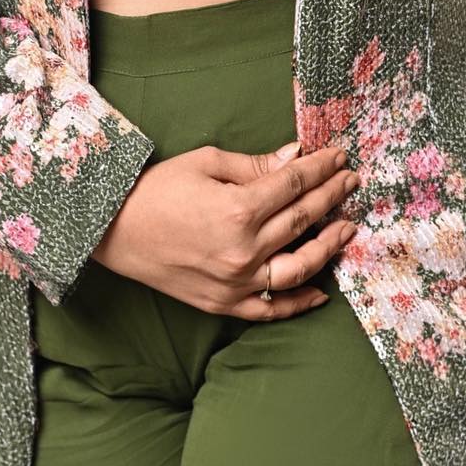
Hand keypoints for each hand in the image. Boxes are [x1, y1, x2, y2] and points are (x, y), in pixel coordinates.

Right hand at [90, 138, 361, 318]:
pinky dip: (298, 303)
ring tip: (346, 228)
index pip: (294, 185)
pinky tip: (320, 291)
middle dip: (331, 197)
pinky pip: (270, 309)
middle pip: (301, 221)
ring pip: (298, 268)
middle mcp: (242, 250)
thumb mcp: (206, 162)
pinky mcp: (223, 305)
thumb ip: (255, 165)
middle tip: (351, 181)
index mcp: (238, 209)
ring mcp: (235, 283)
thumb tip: (295, 158)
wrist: (113, 230)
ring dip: (327, 247)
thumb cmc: (157, 189)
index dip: (320, 168)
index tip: (339, 157)